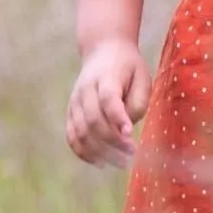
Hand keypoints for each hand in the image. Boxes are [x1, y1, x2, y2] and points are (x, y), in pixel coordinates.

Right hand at [66, 38, 152, 167]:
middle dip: (112, 141)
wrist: (103, 50)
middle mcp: (85, 89)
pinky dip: (84, 152)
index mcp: (106, 77)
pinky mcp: (71, 112)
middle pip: (93, 120)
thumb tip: (126, 129)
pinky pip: (72, 136)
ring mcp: (75, 101)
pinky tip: (100, 163)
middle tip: (132, 154)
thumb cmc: (128, 67)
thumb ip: (137, 102)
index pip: (108, 99)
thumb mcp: (142, 77)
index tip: (130, 134)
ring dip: (100, 151)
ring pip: (81, 132)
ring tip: (121, 163)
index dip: (118, 117)